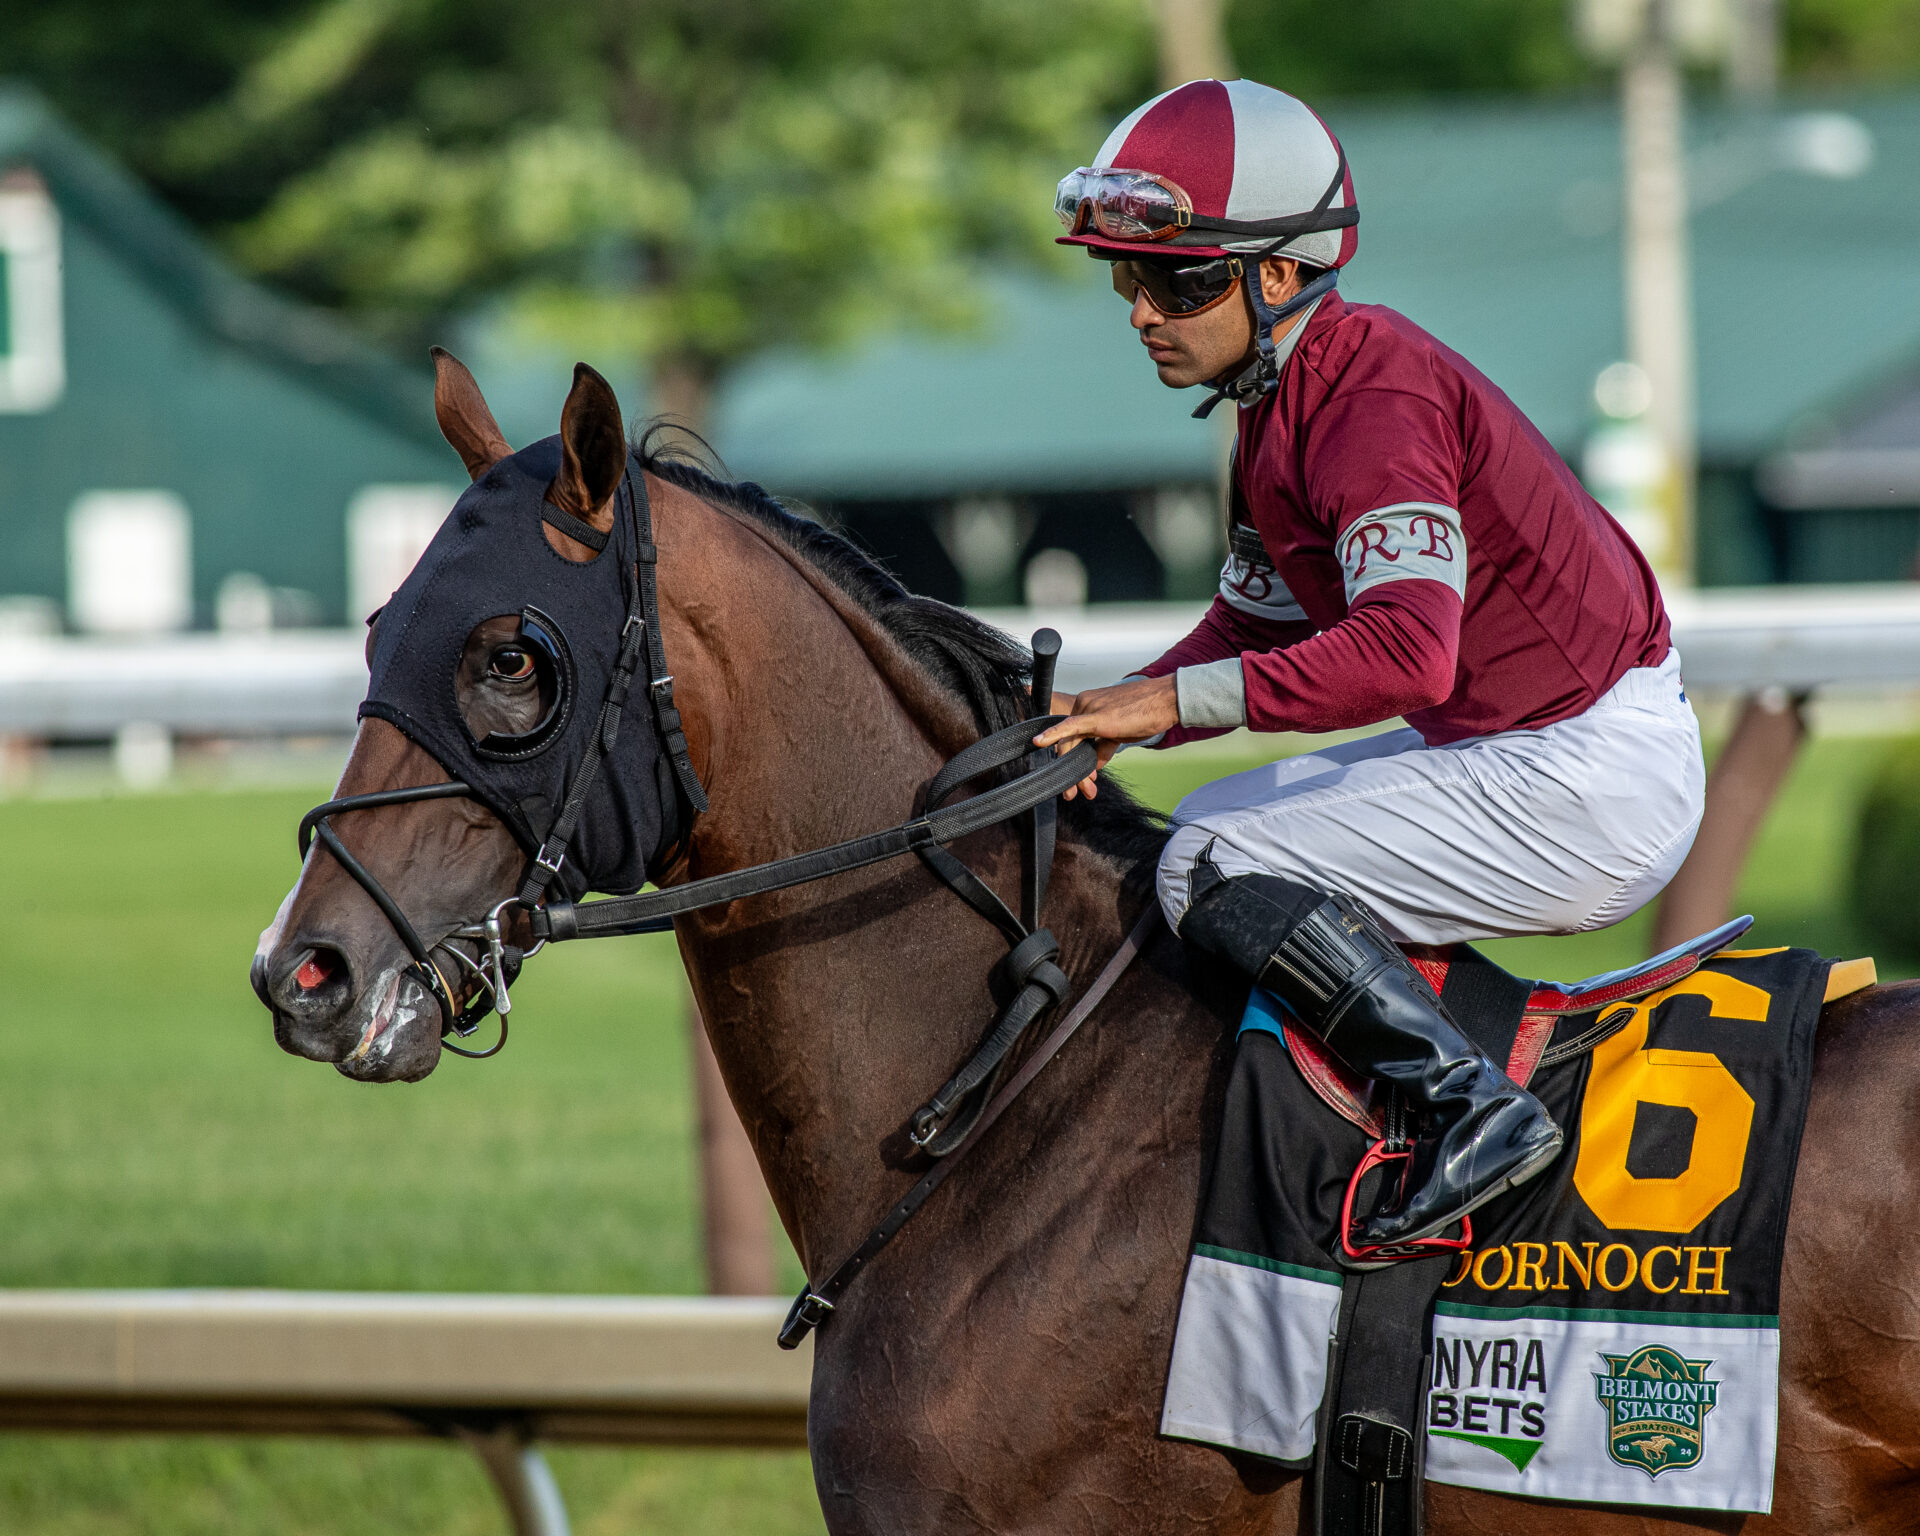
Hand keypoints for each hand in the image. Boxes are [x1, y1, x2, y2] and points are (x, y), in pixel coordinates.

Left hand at [1032, 674, 1178, 800]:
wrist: (1167, 700)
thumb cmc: (1148, 712)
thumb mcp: (1122, 733)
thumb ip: (1104, 747)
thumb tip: (1094, 764)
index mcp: (1088, 705)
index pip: (1073, 736)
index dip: (1075, 759)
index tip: (1083, 778)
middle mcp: (1084, 704)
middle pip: (1070, 742)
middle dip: (1071, 771)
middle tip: (1073, 793)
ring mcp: (1088, 709)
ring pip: (1072, 745)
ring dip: (1074, 771)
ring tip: (1078, 791)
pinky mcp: (1096, 717)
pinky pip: (1070, 729)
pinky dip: (1053, 736)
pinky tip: (1038, 742)